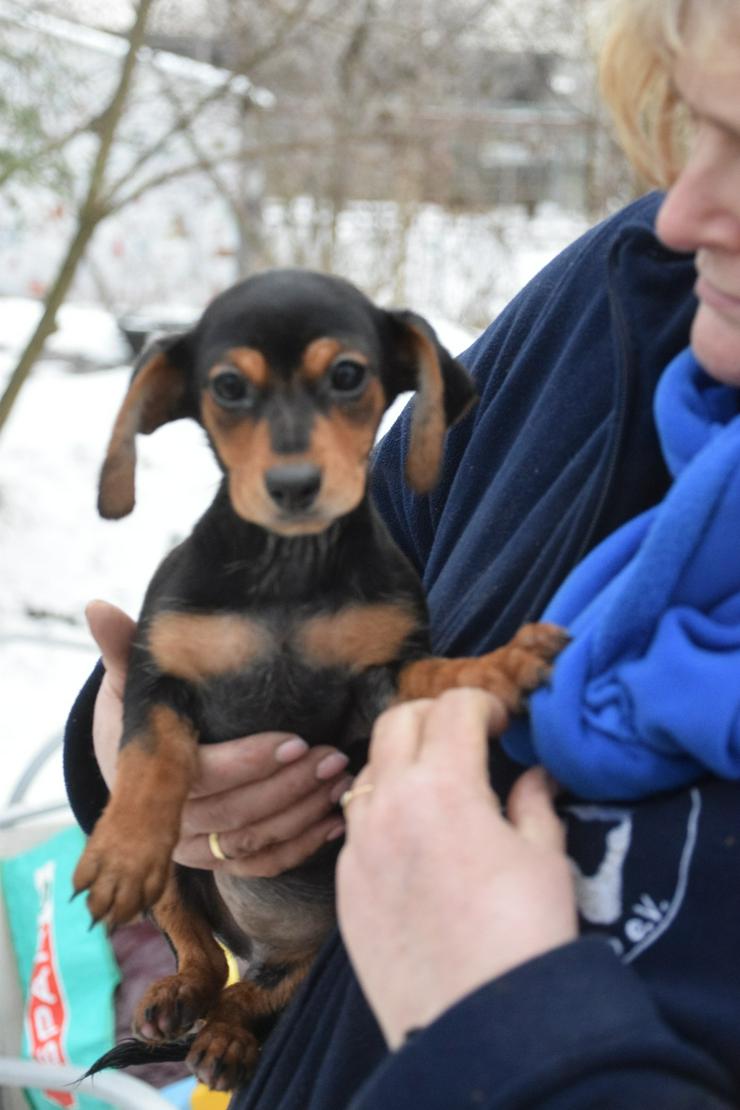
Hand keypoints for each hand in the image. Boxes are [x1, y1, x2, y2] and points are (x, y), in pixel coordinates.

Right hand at [85, 600, 350, 877]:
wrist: (138, 772)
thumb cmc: (145, 718)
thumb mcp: (134, 683)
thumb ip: (124, 651)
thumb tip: (97, 608)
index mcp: (152, 778)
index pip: (207, 776)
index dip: (251, 762)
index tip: (297, 739)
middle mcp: (174, 821)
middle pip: (238, 813)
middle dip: (291, 786)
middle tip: (333, 756)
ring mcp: (197, 848)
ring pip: (254, 842)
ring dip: (303, 813)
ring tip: (342, 779)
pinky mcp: (220, 863)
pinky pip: (263, 865)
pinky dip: (301, 846)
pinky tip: (335, 821)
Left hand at [336, 688, 576, 1048]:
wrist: (477, 1024)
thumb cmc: (524, 936)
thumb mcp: (545, 859)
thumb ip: (534, 804)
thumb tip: (533, 776)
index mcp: (444, 785)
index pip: (453, 707)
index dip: (481, 702)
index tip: (501, 721)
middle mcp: (390, 803)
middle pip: (396, 721)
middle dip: (433, 715)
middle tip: (465, 737)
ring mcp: (359, 844)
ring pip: (367, 771)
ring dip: (400, 762)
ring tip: (435, 789)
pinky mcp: (345, 885)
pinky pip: (357, 826)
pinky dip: (382, 813)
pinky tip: (412, 841)